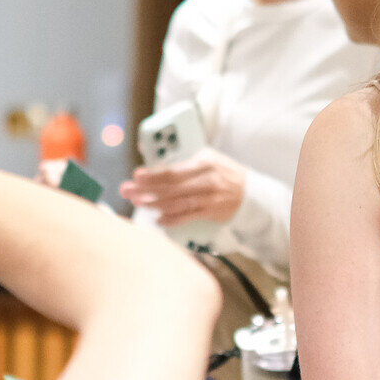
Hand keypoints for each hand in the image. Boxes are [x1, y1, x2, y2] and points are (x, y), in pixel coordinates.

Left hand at [119, 148, 245, 225]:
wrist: (252, 194)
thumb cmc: (225, 174)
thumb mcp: (209, 160)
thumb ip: (184, 162)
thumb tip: (156, 165)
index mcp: (203, 162)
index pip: (173, 169)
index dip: (153, 174)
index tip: (137, 176)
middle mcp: (206, 179)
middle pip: (171, 186)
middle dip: (146, 189)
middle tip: (128, 190)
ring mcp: (209, 197)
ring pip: (177, 202)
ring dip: (155, 204)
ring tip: (138, 203)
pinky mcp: (212, 212)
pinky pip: (188, 216)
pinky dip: (173, 219)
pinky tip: (159, 219)